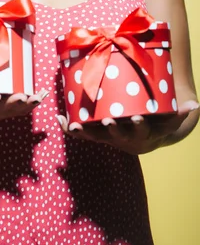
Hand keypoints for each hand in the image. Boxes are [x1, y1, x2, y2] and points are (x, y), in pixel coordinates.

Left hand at [56, 99, 199, 154]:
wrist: (144, 137)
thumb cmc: (156, 123)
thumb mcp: (170, 120)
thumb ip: (181, 113)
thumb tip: (195, 105)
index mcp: (140, 134)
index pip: (140, 131)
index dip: (138, 126)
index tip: (137, 119)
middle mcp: (122, 139)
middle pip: (115, 137)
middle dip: (111, 130)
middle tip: (107, 122)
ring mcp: (107, 137)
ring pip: (93, 137)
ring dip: (84, 132)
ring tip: (74, 124)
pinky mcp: (95, 133)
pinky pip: (80, 133)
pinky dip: (69, 128)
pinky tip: (59, 119)